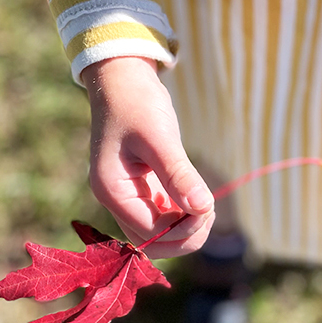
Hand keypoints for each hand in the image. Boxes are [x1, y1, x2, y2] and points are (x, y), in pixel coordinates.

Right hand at [82, 57, 214, 258]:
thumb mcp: (159, 136)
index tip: (207, 206)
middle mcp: (116, 200)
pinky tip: (197, 196)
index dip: (183, 229)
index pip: (150, 234)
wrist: (123, 78)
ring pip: (159, 235)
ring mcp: (128, 197)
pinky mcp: (142, 190)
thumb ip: (179, 174)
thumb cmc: (136, 101)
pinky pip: (163, 218)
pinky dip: (183, 216)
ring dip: (186, 229)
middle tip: (209, 209)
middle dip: (185, 236)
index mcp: (112, 191)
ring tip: (206, 204)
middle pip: (152, 244)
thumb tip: (202, 208)